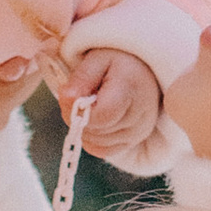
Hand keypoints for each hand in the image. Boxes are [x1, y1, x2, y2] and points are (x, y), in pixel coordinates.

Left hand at [70, 49, 164, 163]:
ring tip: (90, 106)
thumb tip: (66, 100)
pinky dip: (92, 139)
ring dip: (84, 128)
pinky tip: (94, 121)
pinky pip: (104, 151)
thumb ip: (81, 78)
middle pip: (97, 131)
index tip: (70, 96)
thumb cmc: (117, 60)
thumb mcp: (97, 59)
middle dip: (78, 118)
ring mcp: (140, 130)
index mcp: (132, 89)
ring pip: (97, 143)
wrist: (143, 68)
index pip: (102, 116)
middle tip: (78, 98)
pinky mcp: (135, 140)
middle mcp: (140, 114)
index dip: (79, 111)